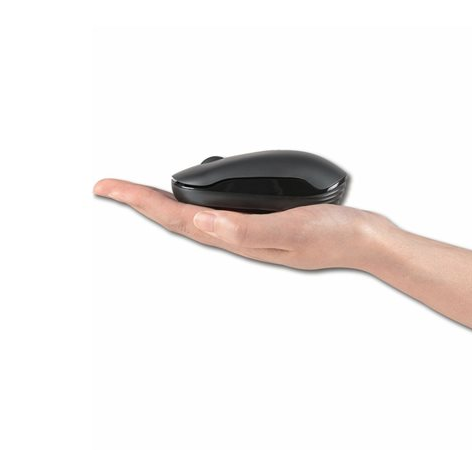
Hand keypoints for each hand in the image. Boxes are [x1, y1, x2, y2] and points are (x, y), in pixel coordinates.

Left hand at [93, 179, 393, 270]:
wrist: (365, 240)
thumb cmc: (335, 236)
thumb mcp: (292, 231)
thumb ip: (247, 230)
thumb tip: (202, 223)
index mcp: (238, 238)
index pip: (177, 218)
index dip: (139, 201)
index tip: (107, 187)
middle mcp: (237, 236)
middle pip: (176, 219)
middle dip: (141, 202)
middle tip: (111, 188)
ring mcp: (249, 231)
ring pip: (193, 217)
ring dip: (162, 204)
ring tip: (140, 194)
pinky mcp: (262, 223)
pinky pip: (216, 213)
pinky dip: (194, 202)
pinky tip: (196, 197)